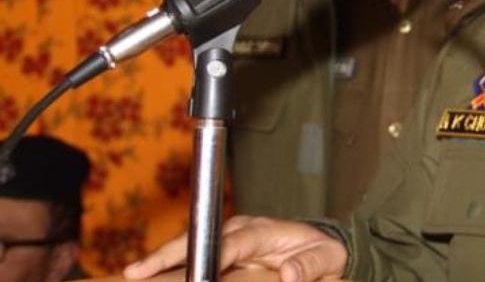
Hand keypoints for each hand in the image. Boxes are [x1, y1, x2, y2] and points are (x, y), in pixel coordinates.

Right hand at [122, 215, 348, 281]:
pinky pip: (195, 258)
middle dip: (168, 253)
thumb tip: (290, 275)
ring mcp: (228, 240)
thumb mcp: (327, 258)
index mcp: (263, 230)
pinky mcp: (223, 251)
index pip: (232, 243)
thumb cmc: (322, 251)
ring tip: (134, 274)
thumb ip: (310, 265)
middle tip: (137, 271)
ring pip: (191, 247)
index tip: (192, 272)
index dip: (210, 256)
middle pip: (200, 239)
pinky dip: (173, 267)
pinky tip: (150, 277)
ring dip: (162, 261)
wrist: (321, 247)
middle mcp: (240, 231)